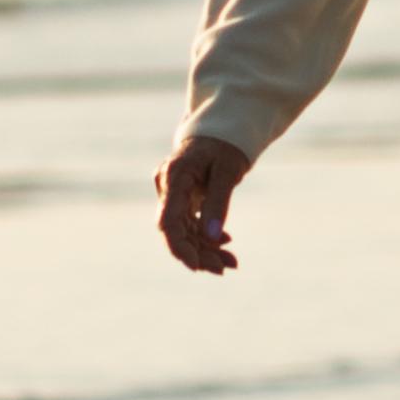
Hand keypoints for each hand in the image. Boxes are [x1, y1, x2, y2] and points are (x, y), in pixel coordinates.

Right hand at [155, 132, 253, 273]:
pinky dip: (207, 238)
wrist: (220, 132)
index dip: (179, 246)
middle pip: (176, 231)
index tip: (196, 266)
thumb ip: (218, 202)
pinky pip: (191, 225)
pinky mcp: (182, 201)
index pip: (168, 220)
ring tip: (231, 262)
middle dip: (200, 253)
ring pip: (185, 232)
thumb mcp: (227, 171)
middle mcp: (168, 188)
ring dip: (206, 250)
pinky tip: (225, 244)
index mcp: (174, 177)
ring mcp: (173, 196)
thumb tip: (214, 238)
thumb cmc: (224, 146)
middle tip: (227, 267)